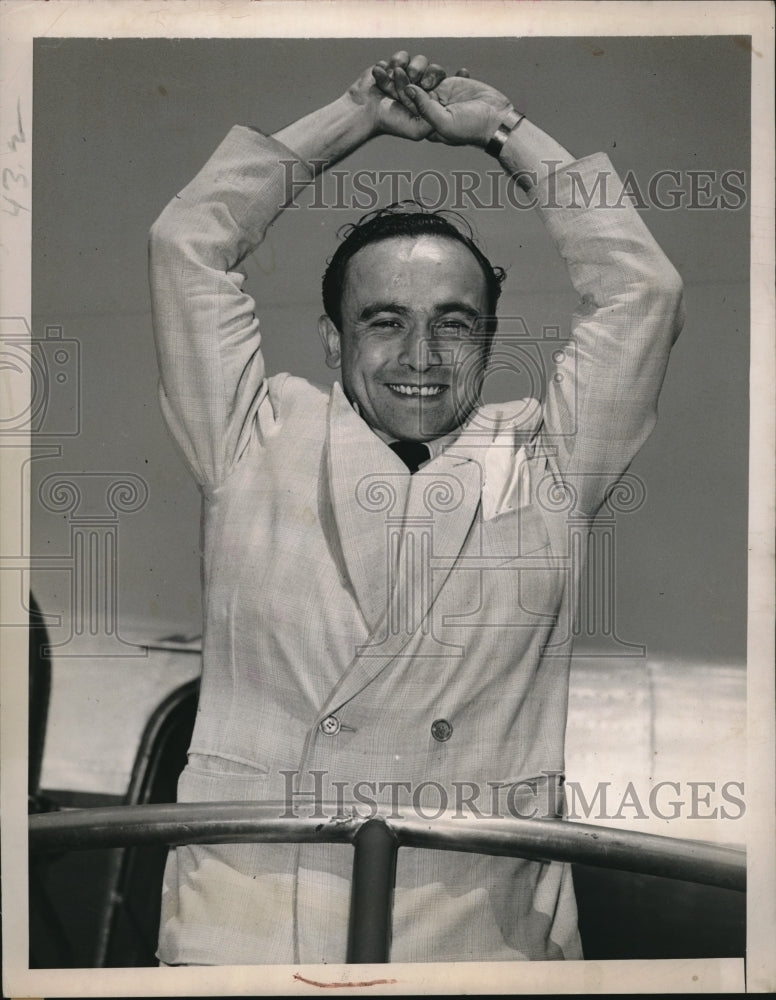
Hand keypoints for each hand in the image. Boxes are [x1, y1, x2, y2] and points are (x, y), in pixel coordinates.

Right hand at [345, 50, 447, 140]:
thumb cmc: (390, 122)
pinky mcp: (395, 66)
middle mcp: (422, 87)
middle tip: (417, 79)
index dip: (453, 77)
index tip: (456, 74)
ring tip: (395, 74)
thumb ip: (434, 120)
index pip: (448, 85)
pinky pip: (403, 55)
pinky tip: (384, 72)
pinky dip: (394, 62)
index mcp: (430, 101)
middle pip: (435, 69)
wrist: (364, 111)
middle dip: (426, 72)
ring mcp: (408, 75)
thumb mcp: (417, 130)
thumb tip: (448, 108)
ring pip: (420, 60)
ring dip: (408, 67)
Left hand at [398, 73, 513, 146]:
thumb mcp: (445, 122)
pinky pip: (439, 75)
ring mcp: (440, 97)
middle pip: (412, 91)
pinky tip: (429, 64)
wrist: (497, 121)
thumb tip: (407, 89)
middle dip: (402, 77)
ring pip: (423, 80)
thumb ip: (425, 107)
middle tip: (393, 62)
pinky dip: (437, 70)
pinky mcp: (452, 86)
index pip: (407, 104)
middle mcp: (430, 110)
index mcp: (424, 123)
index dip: (397, 89)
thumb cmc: (471, 127)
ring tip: (411, 63)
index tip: (392, 72)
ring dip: (418, 70)